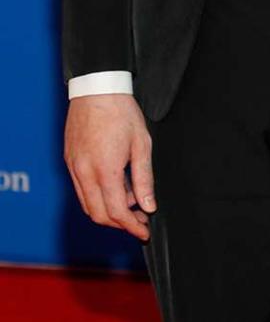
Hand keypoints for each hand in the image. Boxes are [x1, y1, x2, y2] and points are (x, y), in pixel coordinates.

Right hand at [64, 93, 154, 240]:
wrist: (97, 89)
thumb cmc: (122, 113)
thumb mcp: (142, 144)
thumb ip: (144, 178)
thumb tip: (148, 205)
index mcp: (106, 169)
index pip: (117, 212)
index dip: (132, 226)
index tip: (143, 231)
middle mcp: (85, 172)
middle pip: (99, 214)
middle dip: (120, 223)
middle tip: (140, 220)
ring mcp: (74, 167)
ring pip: (88, 205)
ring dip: (108, 211)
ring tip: (131, 201)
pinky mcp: (70, 161)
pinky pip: (81, 190)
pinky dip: (97, 197)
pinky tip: (115, 187)